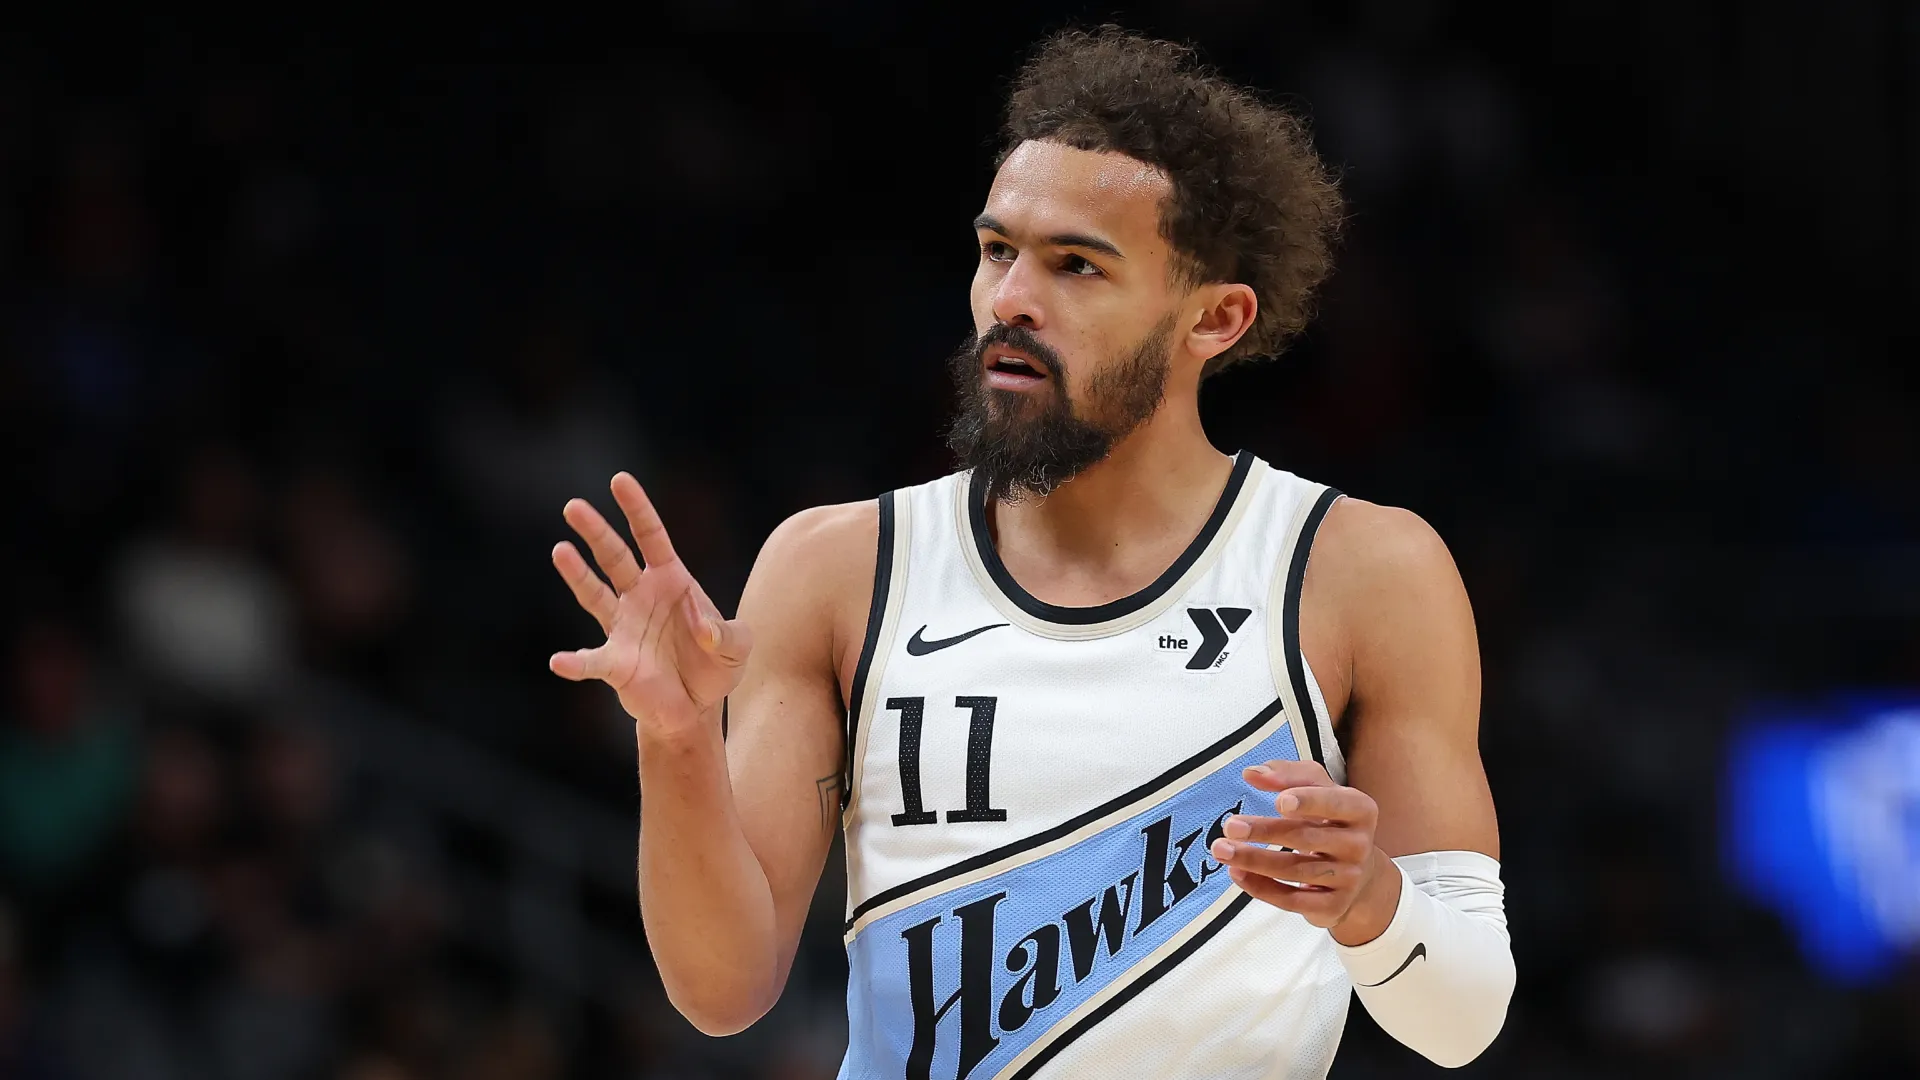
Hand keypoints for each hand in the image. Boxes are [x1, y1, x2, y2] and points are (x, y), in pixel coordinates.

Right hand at [548, 472, 750, 736]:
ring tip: (560, 551)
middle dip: (596, 531)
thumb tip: (701, 629)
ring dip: (578, 575)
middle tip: (573, 506)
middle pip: (614, 557)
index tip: (619, 480)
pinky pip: (592, 662)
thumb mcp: (739, 646)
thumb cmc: (715, 665)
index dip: (637, 509)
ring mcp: (622, 627)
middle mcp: (640, 596)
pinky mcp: (615, 663)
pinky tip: (559, 662)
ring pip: (595, 595)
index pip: (650, 536)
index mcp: (670, 580)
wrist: (696, 707)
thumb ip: (728, 633)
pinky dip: (575, 663)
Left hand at [1207, 759, 1400, 943]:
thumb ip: (1288, 775)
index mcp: (1360, 810)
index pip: (1335, 803)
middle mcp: (1359, 845)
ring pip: (1295, 871)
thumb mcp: (1319, 789)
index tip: (1279, 802)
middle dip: (1265, 831)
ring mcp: (1349, 878)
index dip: (1308, 801)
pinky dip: (1261, 887)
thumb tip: (1252, 774)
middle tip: (1230, 826)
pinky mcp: (1334, 907)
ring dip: (1254, 860)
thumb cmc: (1331, 821)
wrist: (1359, 875)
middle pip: (1306, 837)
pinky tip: (1236, 873)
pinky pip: (1292, 900)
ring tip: (1221, 850)